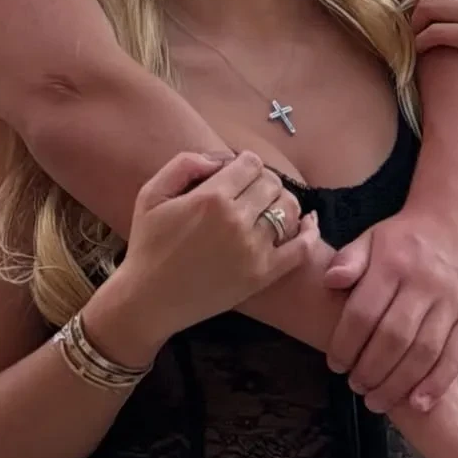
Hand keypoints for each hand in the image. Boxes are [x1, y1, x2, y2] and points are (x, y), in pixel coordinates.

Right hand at [116, 150, 317, 354]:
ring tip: (266, 206)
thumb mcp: (151, 193)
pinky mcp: (263, 275)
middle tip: (247, 191)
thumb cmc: (148, 244)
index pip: (250, 163)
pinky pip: (301, 248)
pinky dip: (309, 232)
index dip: (244, 162)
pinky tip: (307, 223)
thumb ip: (184, 163)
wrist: (150, 299)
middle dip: (262, 180)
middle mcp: (237, 221)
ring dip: (282, 201)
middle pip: (272, 182)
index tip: (234, 173)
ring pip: (289, 209)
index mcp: (211, 198)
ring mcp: (254, 250)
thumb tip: (221, 158)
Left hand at [324, 206, 457, 414]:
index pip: (364, 312)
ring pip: (424, 352)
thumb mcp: (372, 237)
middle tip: (355, 387)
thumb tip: (328, 281)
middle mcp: (423, 285)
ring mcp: (451, 303)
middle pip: (394, 338)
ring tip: (377, 400)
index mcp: (392, 264)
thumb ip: (349, 260)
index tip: (334, 364)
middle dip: (370, 370)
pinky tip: (418, 402)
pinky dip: (436, 384)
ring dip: (399, 383)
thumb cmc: (406, 236)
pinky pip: (456, 357)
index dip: (346, 343)